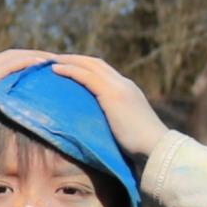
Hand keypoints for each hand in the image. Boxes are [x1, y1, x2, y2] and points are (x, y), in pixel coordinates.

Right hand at [0, 49, 56, 147]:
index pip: (4, 63)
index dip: (24, 63)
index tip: (42, 67)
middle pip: (13, 55)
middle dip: (35, 56)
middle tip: (58, 60)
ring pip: (15, 56)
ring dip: (37, 57)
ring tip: (58, 60)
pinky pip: (12, 64)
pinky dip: (29, 63)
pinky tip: (44, 66)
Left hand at [50, 55, 167, 159]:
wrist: (155, 146)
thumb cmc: (141, 147)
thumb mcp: (123, 129)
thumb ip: (112, 122)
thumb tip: (100, 130)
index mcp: (127, 91)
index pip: (104, 72)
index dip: (86, 67)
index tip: (69, 67)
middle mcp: (123, 84)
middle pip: (96, 63)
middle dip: (75, 59)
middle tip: (55, 59)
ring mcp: (119, 87)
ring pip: (90, 65)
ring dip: (69, 60)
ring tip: (50, 61)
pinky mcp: (112, 94)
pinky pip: (86, 76)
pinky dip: (70, 70)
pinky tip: (55, 70)